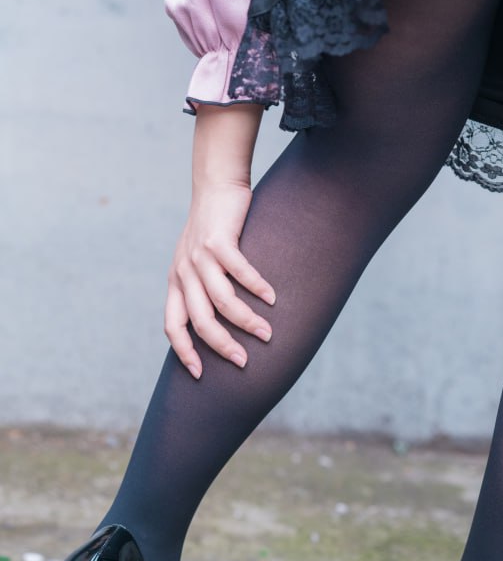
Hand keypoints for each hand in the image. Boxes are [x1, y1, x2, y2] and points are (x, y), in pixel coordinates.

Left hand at [165, 180, 275, 378]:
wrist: (214, 186)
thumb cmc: (212, 227)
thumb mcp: (196, 259)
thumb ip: (201, 287)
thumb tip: (221, 321)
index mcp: (177, 282)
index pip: (173, 326)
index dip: (184, 352)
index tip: (200, 375)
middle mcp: (184, 273)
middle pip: (200, 321)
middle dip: (222, 346)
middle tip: (244, 362)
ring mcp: (199, 257)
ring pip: (222, 301)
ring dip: (246, 321)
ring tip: (267, 334)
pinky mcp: (219, 241)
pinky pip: (239, 272)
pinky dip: (257, 287)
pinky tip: (273, 298)